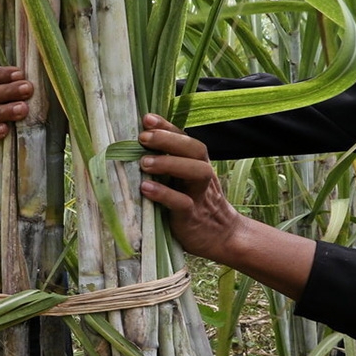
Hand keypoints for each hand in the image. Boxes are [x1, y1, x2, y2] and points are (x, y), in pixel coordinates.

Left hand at [136, 114, 248, 261]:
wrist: (221, 236)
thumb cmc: (194, 205)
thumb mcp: (183, 182)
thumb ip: (168, 166)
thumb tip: (133, 150)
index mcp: (197, 164)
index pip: (185, 139)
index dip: (168, 127)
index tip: (147, 118)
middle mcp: (201, 176)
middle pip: (195, 150)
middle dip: (169, 140)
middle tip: (143, 138)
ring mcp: (199, 196)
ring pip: (195, 172)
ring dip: (169, 163)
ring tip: (144, 163)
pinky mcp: (192, 217)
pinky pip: (182, 203)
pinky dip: (164, 194)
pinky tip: (146, 189)